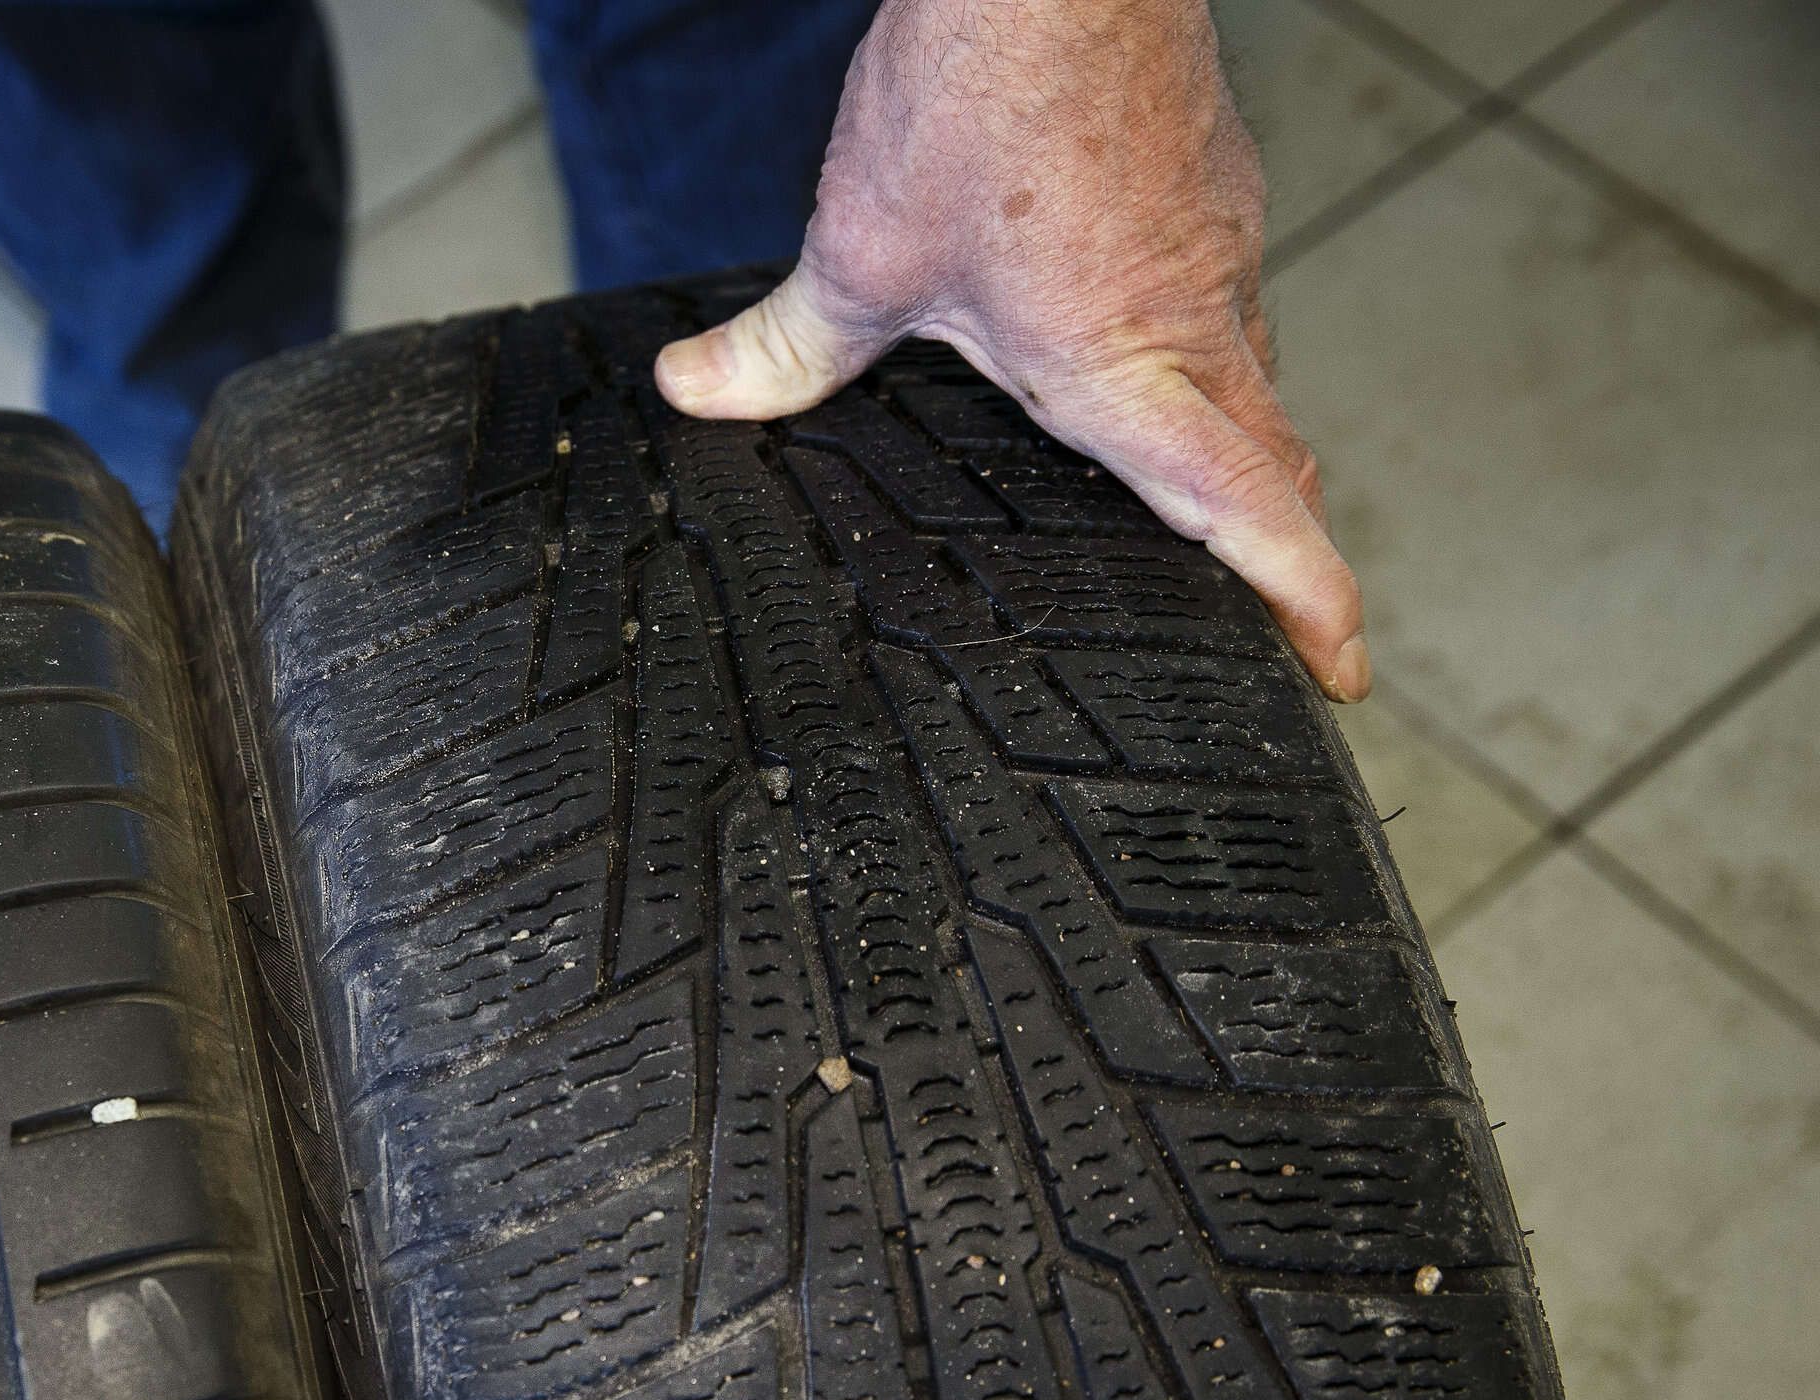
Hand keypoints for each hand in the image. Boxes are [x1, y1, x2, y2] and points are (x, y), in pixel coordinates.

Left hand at [654, 0, 1367, 700]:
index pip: (1249, 507)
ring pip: (1247, 374)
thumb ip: (791, 346)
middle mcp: (1198, 314)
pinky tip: (1132, 347)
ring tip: (1196, 506)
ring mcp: (1219, 243)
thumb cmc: (983, 90)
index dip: (1304, 598)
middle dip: (1278, 547)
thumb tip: (704, 392)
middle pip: (1269, 460)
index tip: (1336, 666)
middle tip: (1282, 622)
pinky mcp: (1211, 185)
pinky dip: (1193, 347)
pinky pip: (1219, 295)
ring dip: (1232, 444)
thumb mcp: (861, 248)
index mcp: (1126, 366)